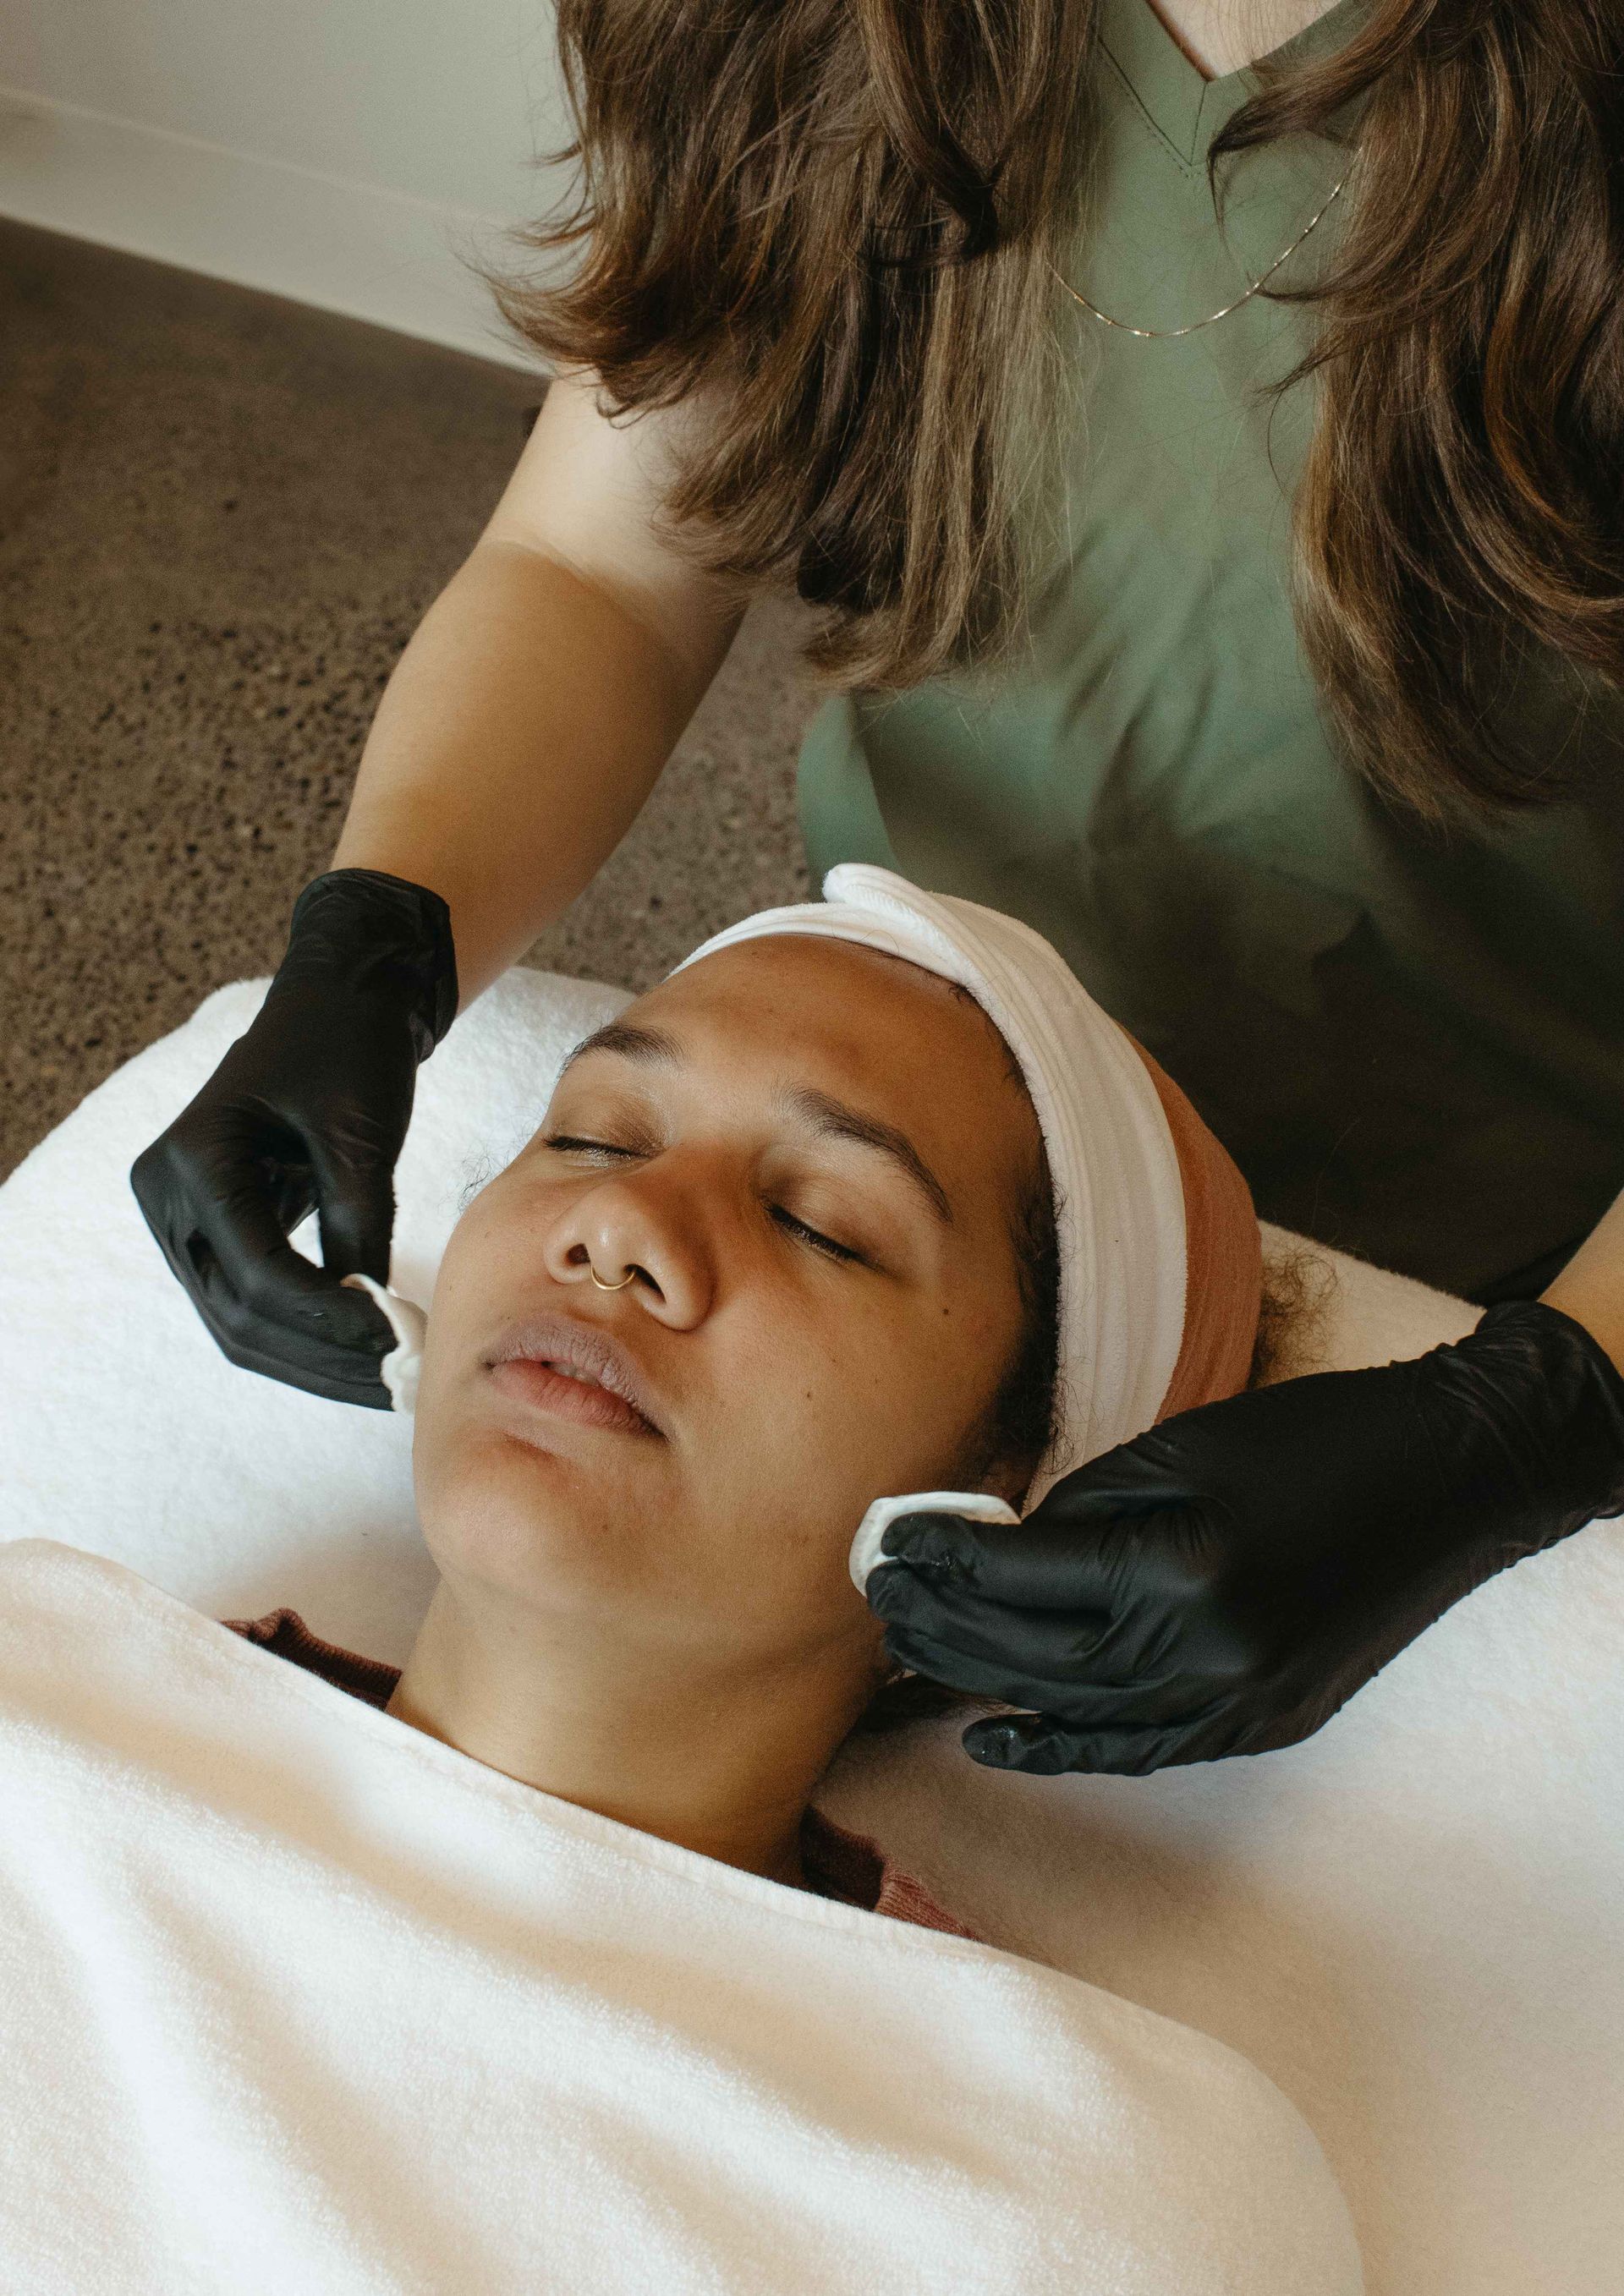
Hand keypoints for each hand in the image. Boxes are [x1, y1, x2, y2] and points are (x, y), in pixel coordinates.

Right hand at [130, 869, 456, 1407]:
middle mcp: (168, 1197)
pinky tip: (366, 1357)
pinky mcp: (213, 1235)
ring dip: (314, 1363)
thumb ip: (359, 1222)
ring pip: (239, 1325)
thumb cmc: (349, 1049)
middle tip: (397, 1385)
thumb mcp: (360, 1132)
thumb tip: (373, 1321)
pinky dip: (308, 1337)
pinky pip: (252, 1305)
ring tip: (387, 1385)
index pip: (256, 1271)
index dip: (328, 1317)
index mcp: (192, 1159)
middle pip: (237, 1313)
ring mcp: (183, 1221)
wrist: (337, 1005)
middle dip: (321, 1356)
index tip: (399, 1339)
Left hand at [866, 1300, 1623, 1774]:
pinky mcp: (1258, 1722)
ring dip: (981, 1682)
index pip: (1025, 1575)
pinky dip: (1060, 1747)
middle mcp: (1202, 1651)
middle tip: (881, 1594)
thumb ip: (1082, 1510)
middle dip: (945, 1623)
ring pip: (1072, 1709)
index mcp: (1179, 1567)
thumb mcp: (1182, 1449)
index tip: (891, 1541)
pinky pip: (1136, 1749)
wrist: (1445, 1483)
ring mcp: (1234, 1701)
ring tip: (910, 1652)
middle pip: (1033, 1653)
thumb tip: (994, 1550)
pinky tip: (990, 1737)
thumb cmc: (1310, 1440)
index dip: (947, 1559)